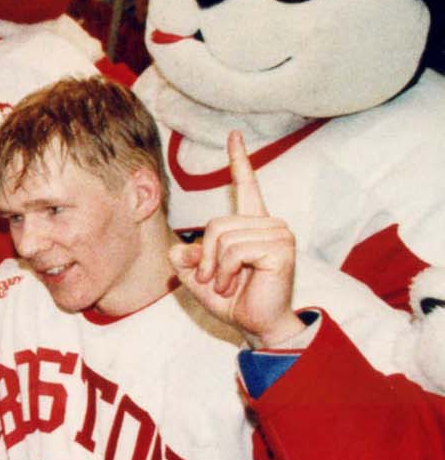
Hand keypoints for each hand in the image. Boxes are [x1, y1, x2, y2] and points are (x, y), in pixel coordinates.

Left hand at [167, 131, 304, 346]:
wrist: (257, 323)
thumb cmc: (233, 299)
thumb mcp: (198, 277)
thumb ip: (185, 259)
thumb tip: (178, 250)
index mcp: (251, 224)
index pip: (246, 185)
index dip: (239, 160)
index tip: (234, 135)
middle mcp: (267, 223)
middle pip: (215, 224)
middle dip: (205, 257)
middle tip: (213, 280)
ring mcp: (278, 233)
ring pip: (222, 238)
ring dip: (215, 268)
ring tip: (226, 284)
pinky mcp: (281, 247)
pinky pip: (234, 250)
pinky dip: (224, 271)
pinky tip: (234, 284)